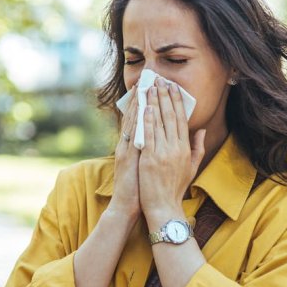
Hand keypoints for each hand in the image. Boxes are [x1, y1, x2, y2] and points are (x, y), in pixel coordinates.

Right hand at [108, 88, 141, 217]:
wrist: (128, 206)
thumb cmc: (140, 189)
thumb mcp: (146, 167)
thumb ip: (151, 152)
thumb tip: (160, 140)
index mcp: (133, 147)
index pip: (139, 121)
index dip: (144, 104)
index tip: (151, 88)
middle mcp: (127, 145)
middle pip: (134, 116)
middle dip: (141, 98)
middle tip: (147, 79)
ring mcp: (125, 149)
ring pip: (131, 121)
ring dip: (137, 103)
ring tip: (143, 86)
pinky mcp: (126, 156)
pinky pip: (132, 134)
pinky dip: (136, 120)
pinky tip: (142, 108)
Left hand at [138, 78, 205, 218]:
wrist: (164, 207)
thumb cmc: (176, 188)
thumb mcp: (192, 167)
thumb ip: (197, 147)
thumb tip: (201, 130)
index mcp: (185, 149)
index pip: (181, 119)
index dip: (177, 102)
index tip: (173, 87)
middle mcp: (175, 148)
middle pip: (170, 116)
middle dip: (165, 96)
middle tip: (160, 80)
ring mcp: (162, 153)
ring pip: (158, 122)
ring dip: (154, 103)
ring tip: (150, 88)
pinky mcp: (150, 159)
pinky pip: (148, 135)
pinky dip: (147, 120)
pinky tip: (145, 107)